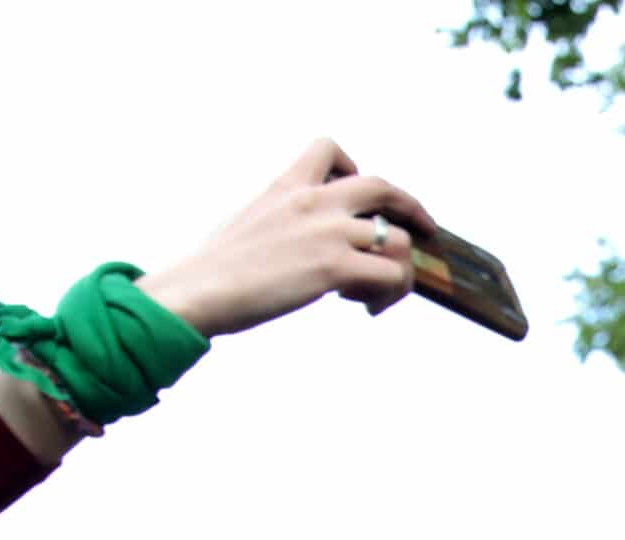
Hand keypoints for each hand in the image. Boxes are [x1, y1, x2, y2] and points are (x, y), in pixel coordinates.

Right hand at [137, 139, 436, 336]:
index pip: (329, 149)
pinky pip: (393, 274)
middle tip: (425, 230)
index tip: (359, 193)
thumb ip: (282, 221)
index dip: (354, 167)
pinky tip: (365, 305)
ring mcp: (328, 232)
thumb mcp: (250, 223)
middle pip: (383, 187)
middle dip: (411, 208)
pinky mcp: (335, 266)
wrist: (199, 289)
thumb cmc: (215, 270)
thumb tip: (298, 246)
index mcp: (287, 186)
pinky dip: (390, 293)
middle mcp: (314, 202)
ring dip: (398, 270)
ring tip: (372, 292)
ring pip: (398, 240)